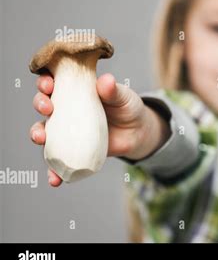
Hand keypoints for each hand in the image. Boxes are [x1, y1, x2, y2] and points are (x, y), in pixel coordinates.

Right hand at [30, 73, 168, 186]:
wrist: (137, 132)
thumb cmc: (128, 107)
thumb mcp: (123, 96)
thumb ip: (113, 90)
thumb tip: (106, 81)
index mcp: (76, 90)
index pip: (54, 82)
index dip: (45, 81)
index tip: (48, 84)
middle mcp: (66, 108)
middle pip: (44, 105)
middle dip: (40, 104)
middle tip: (48, 108)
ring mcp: (67, 130)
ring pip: (44, 131)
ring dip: (37, 134)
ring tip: (40, 138)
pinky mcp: (73, 150)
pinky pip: (58, 162)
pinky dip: (53, 171)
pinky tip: (54, 178)